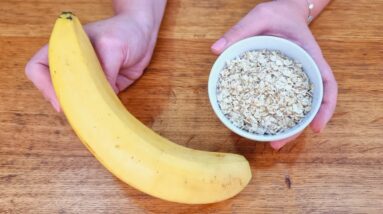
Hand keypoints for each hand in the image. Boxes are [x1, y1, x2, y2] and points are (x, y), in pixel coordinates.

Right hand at [26, 13, 159, 111]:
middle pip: (54, 89)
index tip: (61, 101)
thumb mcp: (113, 47)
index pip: (38, 68)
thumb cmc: (126, 31)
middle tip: (78, 113)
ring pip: (73, 100)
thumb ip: (105, 71)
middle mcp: (71, 65)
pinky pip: (93, 104)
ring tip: (92, 116)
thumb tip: (101, 98)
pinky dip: (96, 112)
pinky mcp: (102, 88)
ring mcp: (86, 78)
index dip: (45, 86)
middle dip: (63, 102)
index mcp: (64, 48)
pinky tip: (104, 116)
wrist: (144, 34)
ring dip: (79, 109)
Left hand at [211, 1, 337, 149]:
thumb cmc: (277, 13)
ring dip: (286, 126)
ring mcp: (295, 77)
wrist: (284, 10)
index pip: (327, 84)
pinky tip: (261, 123)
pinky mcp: (283, 79)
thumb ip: (239, 31)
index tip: (316, 128)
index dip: (325, 108)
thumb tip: (215, 50)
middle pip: (311, 104)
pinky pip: (282, 98)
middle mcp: (306, 70)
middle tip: (277, 144)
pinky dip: (275, 112)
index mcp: (309, 56)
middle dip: (298, 127)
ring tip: (270, 143)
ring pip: (297, 106)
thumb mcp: (258, 16)